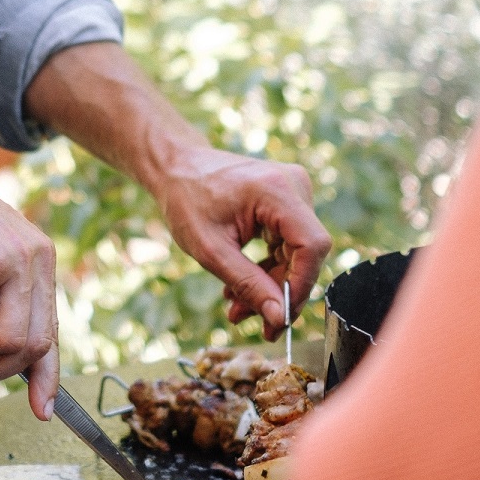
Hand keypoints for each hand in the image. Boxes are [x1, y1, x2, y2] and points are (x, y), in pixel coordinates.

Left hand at [24, 42, 329, 339]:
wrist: (167, 160)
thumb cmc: (181, 195)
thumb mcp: (208, 244)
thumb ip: (243, 281)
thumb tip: (273, 320)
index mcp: (280, 191)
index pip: (312, 247)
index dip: (296, 286)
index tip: (270, 315)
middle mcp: (295, 186)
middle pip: (306, 253)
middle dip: (276, 289)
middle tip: (241, 317)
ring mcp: (292, 191)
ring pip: (295, 253)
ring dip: (265, 283)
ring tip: (229, 305)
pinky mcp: (284, 199)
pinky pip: (285, 244)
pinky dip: (263, 268)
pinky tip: (233, 287)